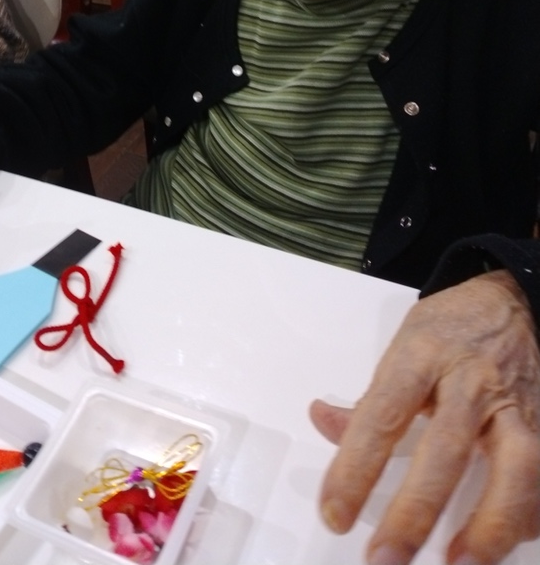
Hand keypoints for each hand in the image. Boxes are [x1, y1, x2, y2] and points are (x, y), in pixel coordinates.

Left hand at [310, 270, 539, 564]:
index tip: (334, 512)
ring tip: (458, 561)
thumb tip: (323, 422)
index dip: (355, 467)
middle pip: (445, 448)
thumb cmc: (452, 331)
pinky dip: (524, 517)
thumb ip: (368, 399)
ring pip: (516, 467)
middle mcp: (471, 381)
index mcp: (422, 357)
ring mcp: (515, 405)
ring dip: (489, 524)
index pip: (382, 415)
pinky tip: (496, 543)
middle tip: (385, 557)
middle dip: (415, 510)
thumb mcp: (404, 347)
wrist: (515, 303)